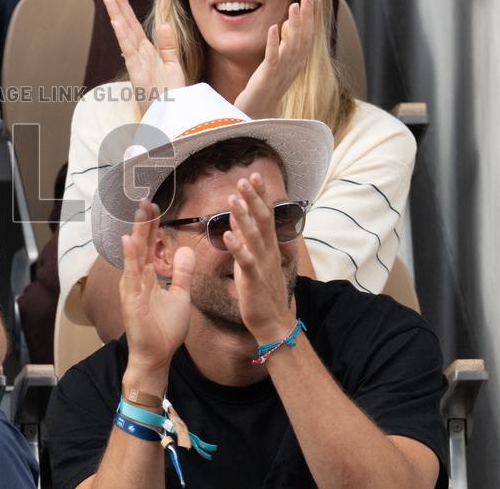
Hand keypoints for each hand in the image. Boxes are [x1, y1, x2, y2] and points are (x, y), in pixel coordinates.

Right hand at [102, 0, 185, 114]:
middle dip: (119, 4)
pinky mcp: (138, 74)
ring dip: (117, 15)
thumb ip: (168, 45)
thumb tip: (162, 24)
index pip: (134, 25)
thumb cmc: (172, 97)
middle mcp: (139, 55)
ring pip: (125, 34)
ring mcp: (137, 64)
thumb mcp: (173, 66)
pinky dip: (123, 36)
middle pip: (127, 24)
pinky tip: (117, 21)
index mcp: (147, 52)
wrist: (172, 118)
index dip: (126, 7)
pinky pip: (130, 51)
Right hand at [119, 201, 194, 382]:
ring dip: (137, 231)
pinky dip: (130, 256)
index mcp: (148, 275)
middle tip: (147, 199)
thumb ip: (182, 273)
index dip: (153, 225)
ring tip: (140, 211)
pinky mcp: (131, 298)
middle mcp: (137, 277)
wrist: (157, 354)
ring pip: (135, 253)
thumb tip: (184, 249)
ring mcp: (132, 286)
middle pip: (141, 243)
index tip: (155, 206)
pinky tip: (129, 239)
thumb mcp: (181, 295)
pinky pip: (131, 273)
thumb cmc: (165, 328)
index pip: (151, 244)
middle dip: (144, 221)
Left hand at [222, 173, 297, 342]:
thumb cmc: (262, 290)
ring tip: (234, 199)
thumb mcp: (253, 259)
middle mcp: (267, 251)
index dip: (260, 195)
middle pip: (262, 220)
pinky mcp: (253, 279)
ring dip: (243, 216)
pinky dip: (237, 247)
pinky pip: (244, 261)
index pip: (265, 215)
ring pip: (254, 236)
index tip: (253, 176)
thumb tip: (237, 218)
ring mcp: (261, 264)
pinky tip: (227, 235)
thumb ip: (246, 238)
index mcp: (267, 246)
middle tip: (245, 179)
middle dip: (254, 198)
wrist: (273, 321)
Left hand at [234, 0, 313, 118]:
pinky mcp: (267, 76)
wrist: (258, 111)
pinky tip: (273, 28)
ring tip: (292, 6)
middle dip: (306, 16)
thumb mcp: (279, 61)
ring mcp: (281, 71)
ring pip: (291, 45)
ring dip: (293, 25)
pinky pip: (272, 57)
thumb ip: (285, 43)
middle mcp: (293, 65)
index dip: (309, 16)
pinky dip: (273, 42)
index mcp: (298, 61)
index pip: (307, 35)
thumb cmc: (268, 85)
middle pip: (303, 37)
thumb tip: (289, 22)